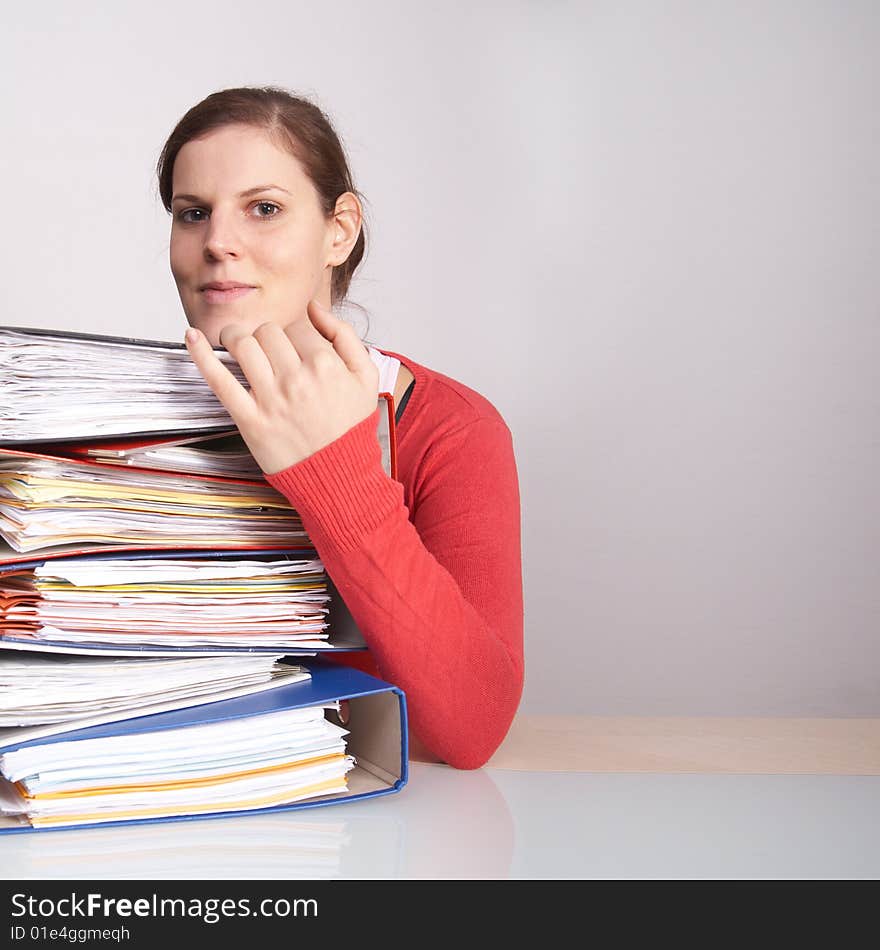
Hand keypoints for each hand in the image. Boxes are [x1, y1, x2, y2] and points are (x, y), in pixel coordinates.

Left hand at [184, 299, 378, 474]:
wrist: (339, 477)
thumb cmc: (351, 428)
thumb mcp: (366, 377)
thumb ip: (344, 335)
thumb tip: (314, 308)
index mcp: (325, 365)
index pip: (297, 326)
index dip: (295, 334)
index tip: (294, 349)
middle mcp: (296, 378)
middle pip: (268, 331)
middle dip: (267, 336)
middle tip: (269, 351)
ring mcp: (270, 399)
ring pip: (242, 344)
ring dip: (236, 337)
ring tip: (239, 344)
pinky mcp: (250, 419)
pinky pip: (218, 379)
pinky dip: (201, 355)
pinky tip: (191, 338)